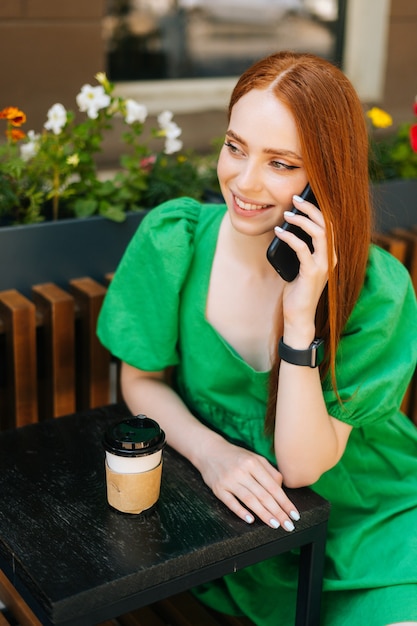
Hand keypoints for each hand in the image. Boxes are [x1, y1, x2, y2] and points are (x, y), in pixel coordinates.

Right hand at [198, 436, 299, 530]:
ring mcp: (229, 480)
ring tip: (275, 525)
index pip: (273, 486)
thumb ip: (270, 471)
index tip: (294, 515)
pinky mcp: (218, 488)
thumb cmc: (236, 456)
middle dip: (278, 512)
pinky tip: (251, 520)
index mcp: (253, 463)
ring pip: (249, 500)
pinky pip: (231, 502)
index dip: (285, 502)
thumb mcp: (254, 457)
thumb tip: (282, 490)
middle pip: (263, 495)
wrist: (209, 450)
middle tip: (288, 525)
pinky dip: (241, 511)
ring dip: (263, 514)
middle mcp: (242, 471)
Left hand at [275, 195, 336, 333]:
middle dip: (310, 208)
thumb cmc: (298, 291)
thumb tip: (286, 229)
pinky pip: (302, 248)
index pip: (329, 225)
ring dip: (301, 220)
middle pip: (327, 224)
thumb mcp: (300, 266)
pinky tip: (279, 232)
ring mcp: (324, 265)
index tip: (302, 199)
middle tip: (295, 199)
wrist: (299, 316)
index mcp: (330, 254)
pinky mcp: (312, 273)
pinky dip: (289, 237)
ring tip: (287, 214)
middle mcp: (331, 258)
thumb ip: (300, 250)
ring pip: (319, 233)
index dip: (317, 209)